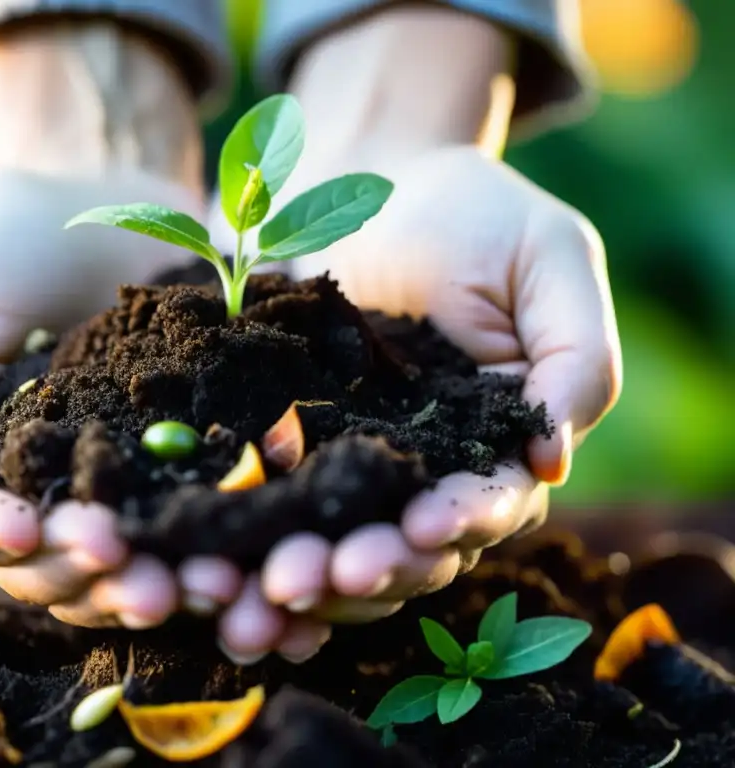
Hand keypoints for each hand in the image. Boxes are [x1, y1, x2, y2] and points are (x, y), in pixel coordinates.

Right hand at [0, 164, 204, 626]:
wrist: (107, 194)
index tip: (23, 526)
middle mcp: (30, 482)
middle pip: (38, 561)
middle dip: (74, 571)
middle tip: (121, 565)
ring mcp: (107, 478)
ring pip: (108, 561)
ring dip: (138, 583)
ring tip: (182, 584)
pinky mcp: (173, 464)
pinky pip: (177, 523)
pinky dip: (194, 552)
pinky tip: (223, 566)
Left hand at [208, 143, 620, 638]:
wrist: (369, 177)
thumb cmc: (475, 213)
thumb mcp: (550, 259)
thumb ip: (575, 356)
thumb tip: (551, 458)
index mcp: (494, 444)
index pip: (487, 505)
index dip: (457, 525)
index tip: (421, 529)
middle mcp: (421, 473)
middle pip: (402, 548)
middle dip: (364, 569)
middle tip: (313, 578)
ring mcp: (345, 465)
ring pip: (332, 543)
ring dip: (301, 576)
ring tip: (262, 586)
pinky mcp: (282, 447)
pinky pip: (266, 505)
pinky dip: (246, 541)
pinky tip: (216, 566)